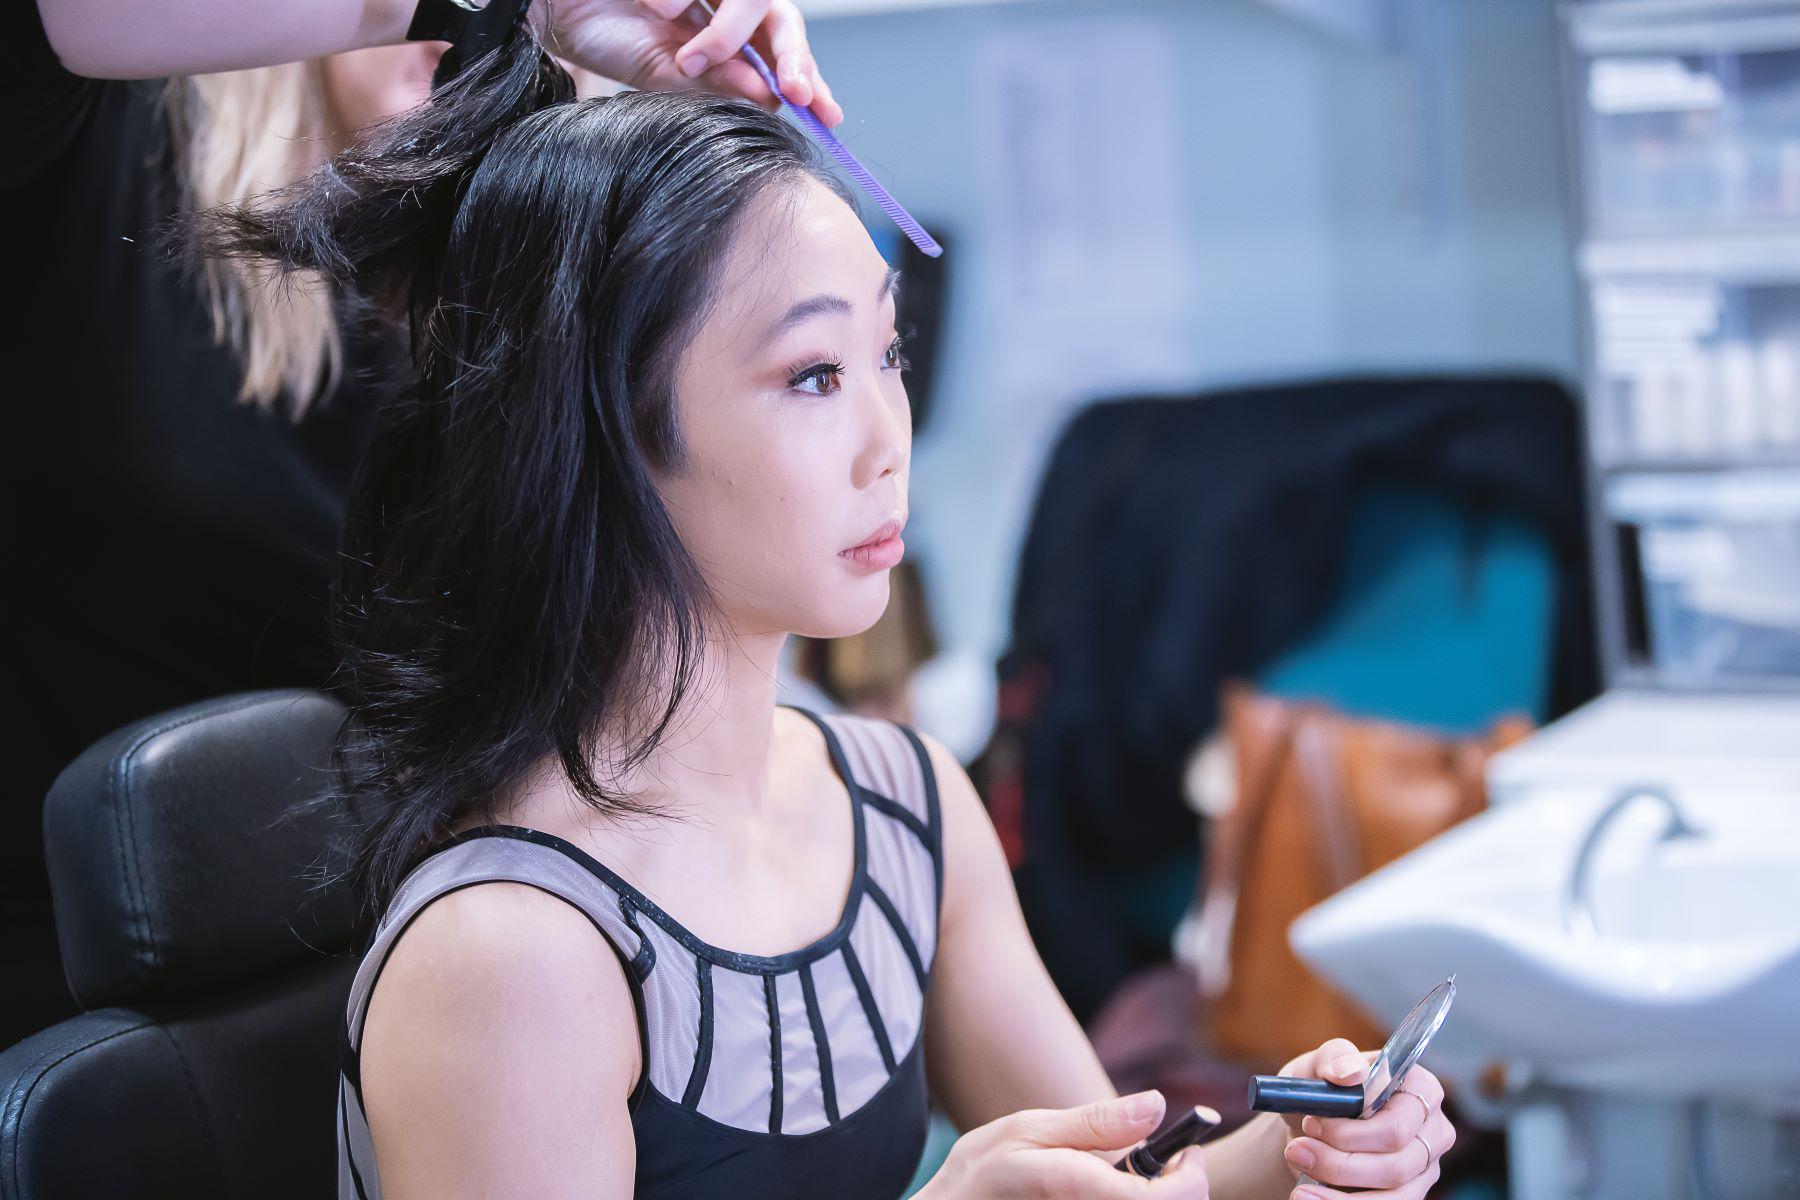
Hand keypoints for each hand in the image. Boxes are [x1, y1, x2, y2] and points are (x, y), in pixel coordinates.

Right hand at [541, 0, 842, 125]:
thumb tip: (774, 99)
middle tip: (794, 90)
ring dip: (726, 33)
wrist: (549, 5)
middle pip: (781, 16)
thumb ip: (719, 84)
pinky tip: (649, 2)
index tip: (827, 115)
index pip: (779, 53)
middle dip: (793, 56)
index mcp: (724, 32)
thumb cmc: (603, 34)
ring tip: (686, 53)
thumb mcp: (665, 73)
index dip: (806, 79)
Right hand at [920, 1090, 1210, 1199]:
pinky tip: (1114, 1190)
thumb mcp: (1026, 1131)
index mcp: (1075, 1189)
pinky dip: (1133, 1199)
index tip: (1189, 1153)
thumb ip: (1094, 1123)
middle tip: (1169, 1162)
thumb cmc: (982, 1175)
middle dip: (1179, 1188)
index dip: (1192, 1177)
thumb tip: (1157, 1105)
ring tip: (1131, 1176)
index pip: (1164, 1199)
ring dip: (1156, 1195)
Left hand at [1273, 1039, 1453, 1199]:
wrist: (1310, 1125)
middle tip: (1296, 1152)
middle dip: (1339, 1164)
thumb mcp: (1319, 1064)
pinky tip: (1311, 1199)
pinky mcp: (1409, 1194)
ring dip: (1339, 1196)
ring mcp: (1424, 1167)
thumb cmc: (1324, 1087)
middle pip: (1396, 1164)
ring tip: (1299, 1191)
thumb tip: (1350, 1072)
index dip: (1352, 1131)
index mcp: (1421, 1089)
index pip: (1398, 1123)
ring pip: (1394, 1196)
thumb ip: (1334, 1058)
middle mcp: (1432, 1130)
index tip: (1311, 1123)